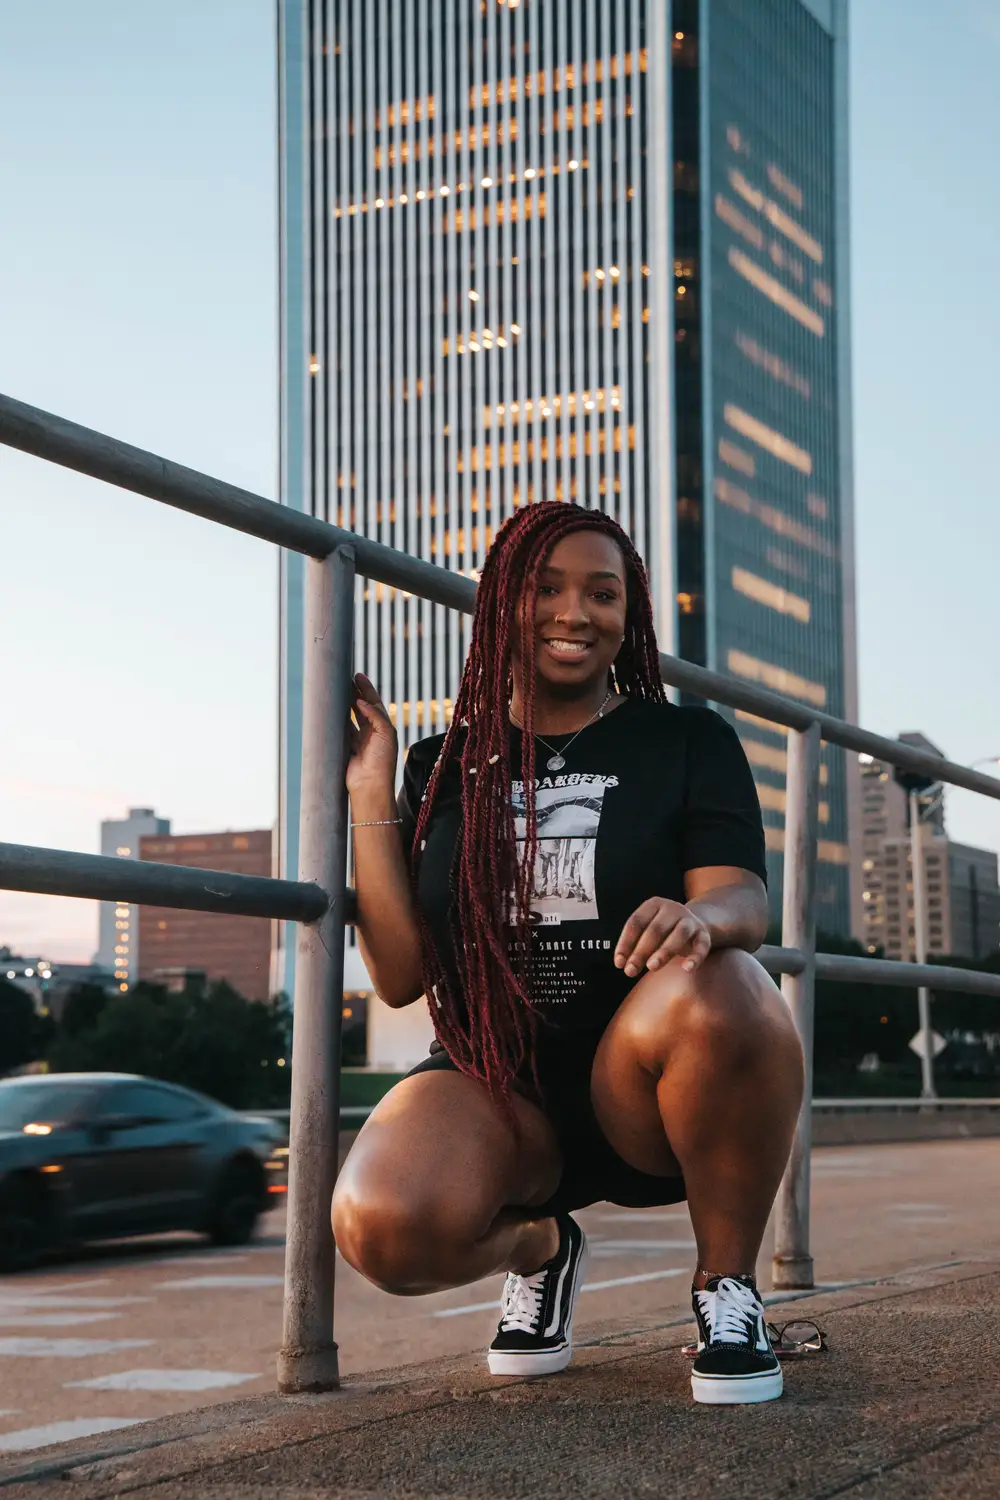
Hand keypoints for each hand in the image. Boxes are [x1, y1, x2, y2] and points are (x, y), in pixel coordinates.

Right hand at [347, 673, 397, 796]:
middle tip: (345, 679)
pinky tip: (331, 710)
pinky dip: (337, 720)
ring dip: (344, 704)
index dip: (367, 689)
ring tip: (336, 690)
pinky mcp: (347, 747)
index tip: (358, 675)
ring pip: (350, 717)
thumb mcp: (386, 733)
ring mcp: (359, 740)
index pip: (374, 703)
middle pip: (361, 707)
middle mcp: (372, 732)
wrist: (370, 784)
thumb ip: (375, 715)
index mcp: (384, 727)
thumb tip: (361, 701)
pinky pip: (342, 729)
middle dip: (354, 693)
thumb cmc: (383, 761)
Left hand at [614, 898, 711, 976]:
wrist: (697, 922)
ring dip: (664, 951)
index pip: (636, 922)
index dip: (625, 943)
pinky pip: (702, 945)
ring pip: (678, 934)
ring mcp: (689, 920)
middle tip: (630, 971)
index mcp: (654, 905)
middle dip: (641, 951)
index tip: (619, 962)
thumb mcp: (650, 929)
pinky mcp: (704, 934)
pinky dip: (695, 957)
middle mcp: (672, 909)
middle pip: (655, 930)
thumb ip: (636, 943)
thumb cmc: (665, 930)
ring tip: (652, 967)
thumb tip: (622, 962)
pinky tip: (686, 968)